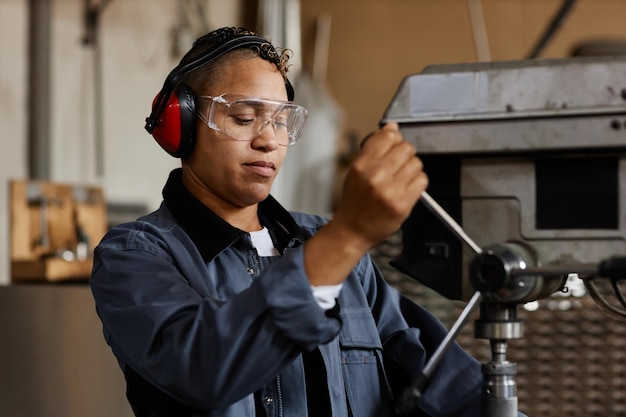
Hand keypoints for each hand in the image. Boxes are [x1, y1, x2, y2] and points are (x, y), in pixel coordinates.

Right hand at [332, 122, 427, 248]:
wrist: (353, 230)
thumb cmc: (354, 202)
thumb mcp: (356, 170)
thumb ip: (374, 148)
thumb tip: (392, 127)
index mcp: (362, 165)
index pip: (388, 136)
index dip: (393, 138)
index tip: (392, 144)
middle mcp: (376, 176)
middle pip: (406, 148)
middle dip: (403, 153)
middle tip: (396, 164)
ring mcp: (391, 191)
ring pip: (416, 163)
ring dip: (411, 168)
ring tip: (400, 178)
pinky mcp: (403, 204)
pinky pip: (422, 180)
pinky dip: (417, 182)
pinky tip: (406, 187)